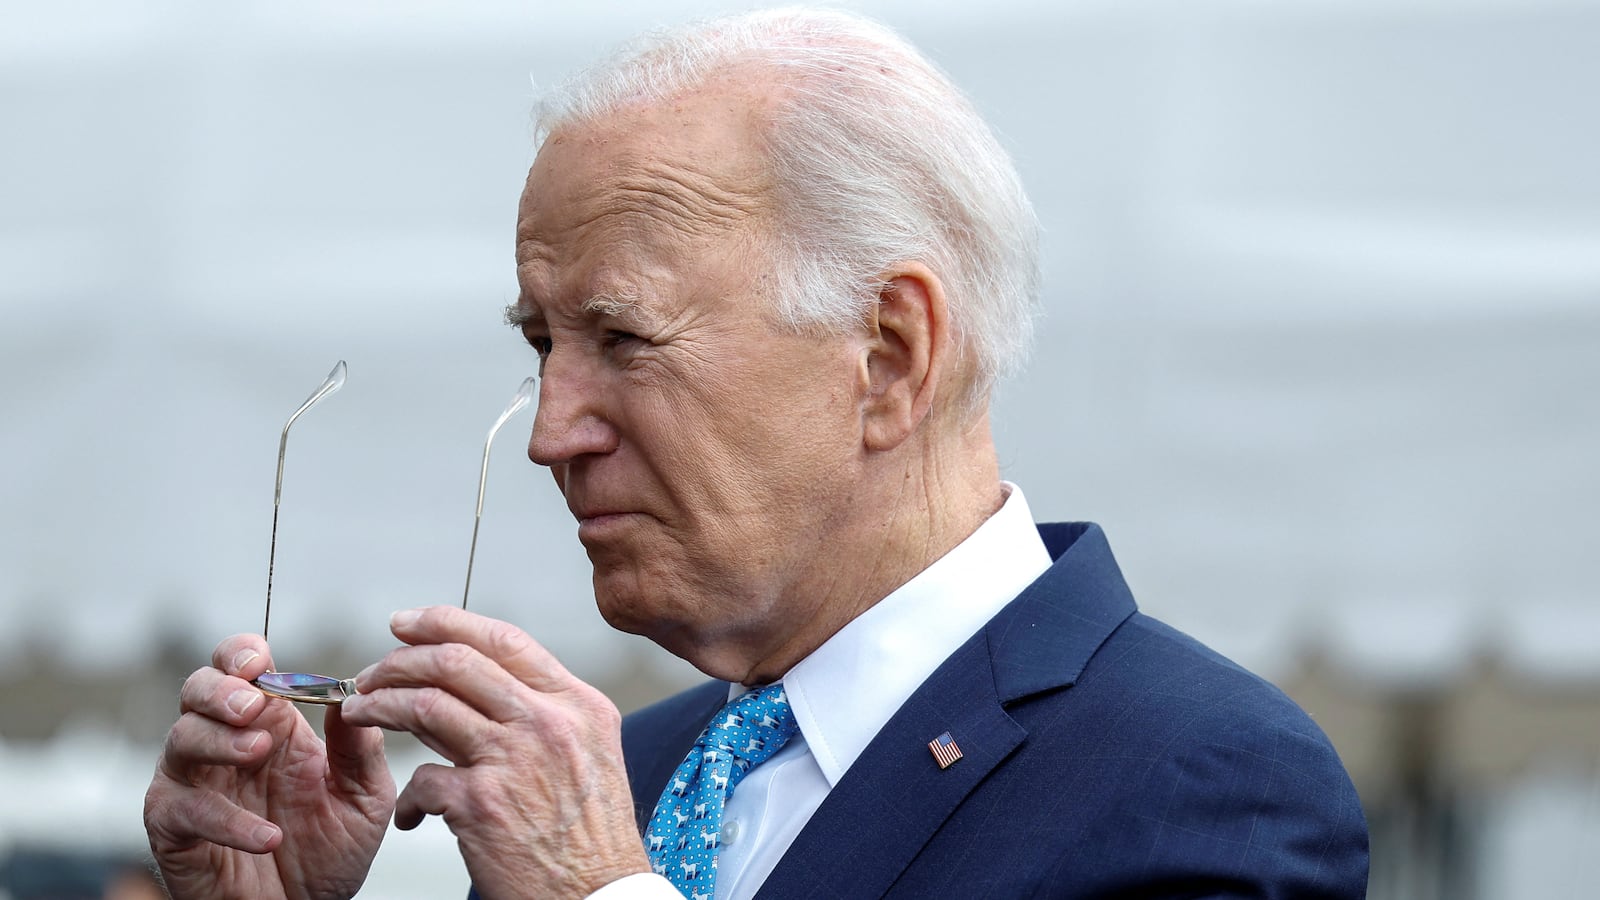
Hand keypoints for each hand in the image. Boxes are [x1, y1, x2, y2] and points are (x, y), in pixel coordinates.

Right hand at [143, 635, 396, 899]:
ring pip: (181, 739)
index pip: (241, 669)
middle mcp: (225, 744)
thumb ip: (360, 747)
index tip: (258, 659)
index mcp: (271, 723)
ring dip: (218, 740)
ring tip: (257, 752)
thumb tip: (352, 692)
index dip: (241, 653)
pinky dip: (225, 820)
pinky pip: (184, 810)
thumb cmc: (329, 850)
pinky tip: (267, 837)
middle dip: (221, 688)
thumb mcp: (362, 796)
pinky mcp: (174, 828)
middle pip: (198, 689)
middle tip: (251, 705)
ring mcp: (194, 783)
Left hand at [339, 606, 649, 899]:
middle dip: (399, 660)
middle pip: (456, 662)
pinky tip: (412, 814)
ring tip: (362, 712)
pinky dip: (408, 798)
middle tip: (373, 673)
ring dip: (380, 706)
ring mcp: (513, 759)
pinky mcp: (482, 804)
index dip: (446, 622)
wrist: (601, 895)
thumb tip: (485, 687)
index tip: (409, 624)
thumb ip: (547, 714)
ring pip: (425, 705)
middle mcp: (547, 722)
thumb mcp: (591, 753)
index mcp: (577, 703)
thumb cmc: (593, 837)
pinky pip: (421, 780)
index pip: (504, 640)